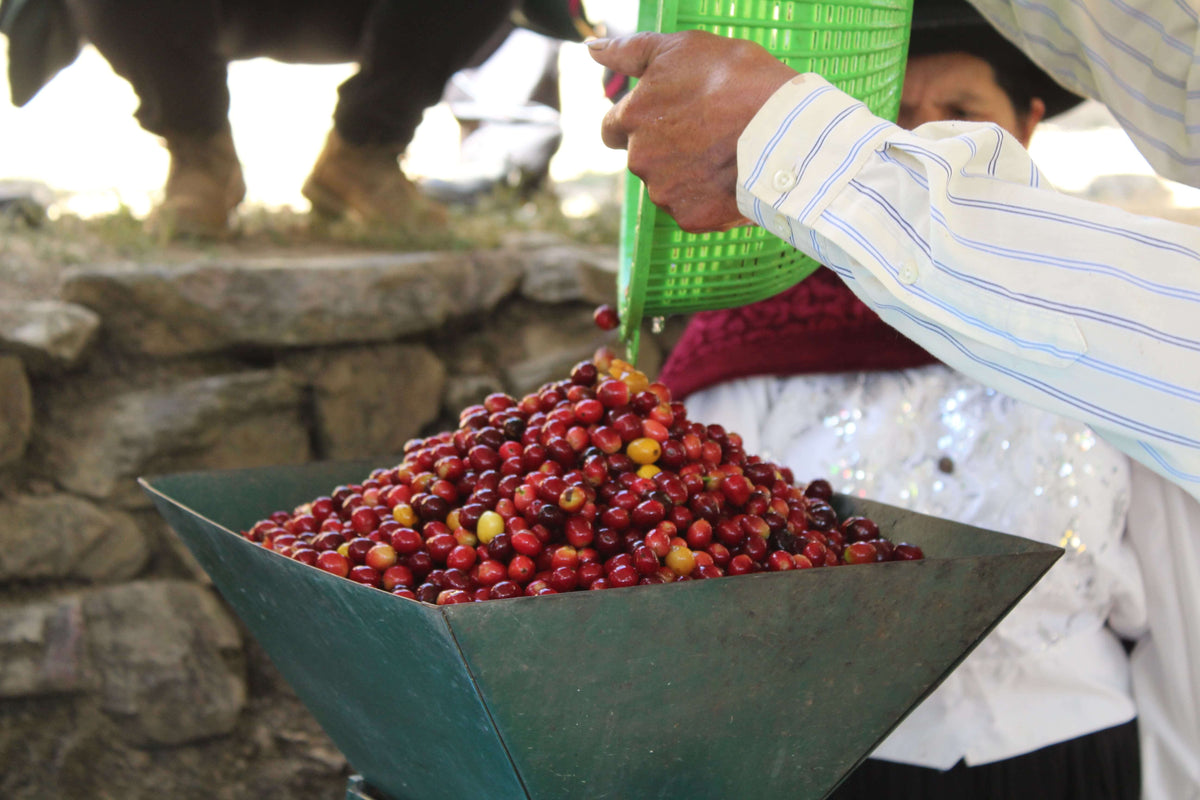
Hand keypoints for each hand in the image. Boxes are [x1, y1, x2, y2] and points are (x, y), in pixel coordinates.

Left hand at [589, 31, 796, 232]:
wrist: (780, 129)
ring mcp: (664, 193)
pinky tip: (732, 178)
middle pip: (644, 158)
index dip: (636, 123)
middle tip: (708, 132)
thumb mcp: (681, 48)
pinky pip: (695, 209)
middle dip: (667, 148)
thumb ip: (631, 51)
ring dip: (688, 174)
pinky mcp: (690, 218)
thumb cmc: (733, 79)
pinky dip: (710, 198)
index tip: (662, 118)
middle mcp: (639, 160)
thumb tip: (592, 47)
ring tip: (725, 154)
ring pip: (669, 186)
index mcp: (632, 119)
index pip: (612, 128)